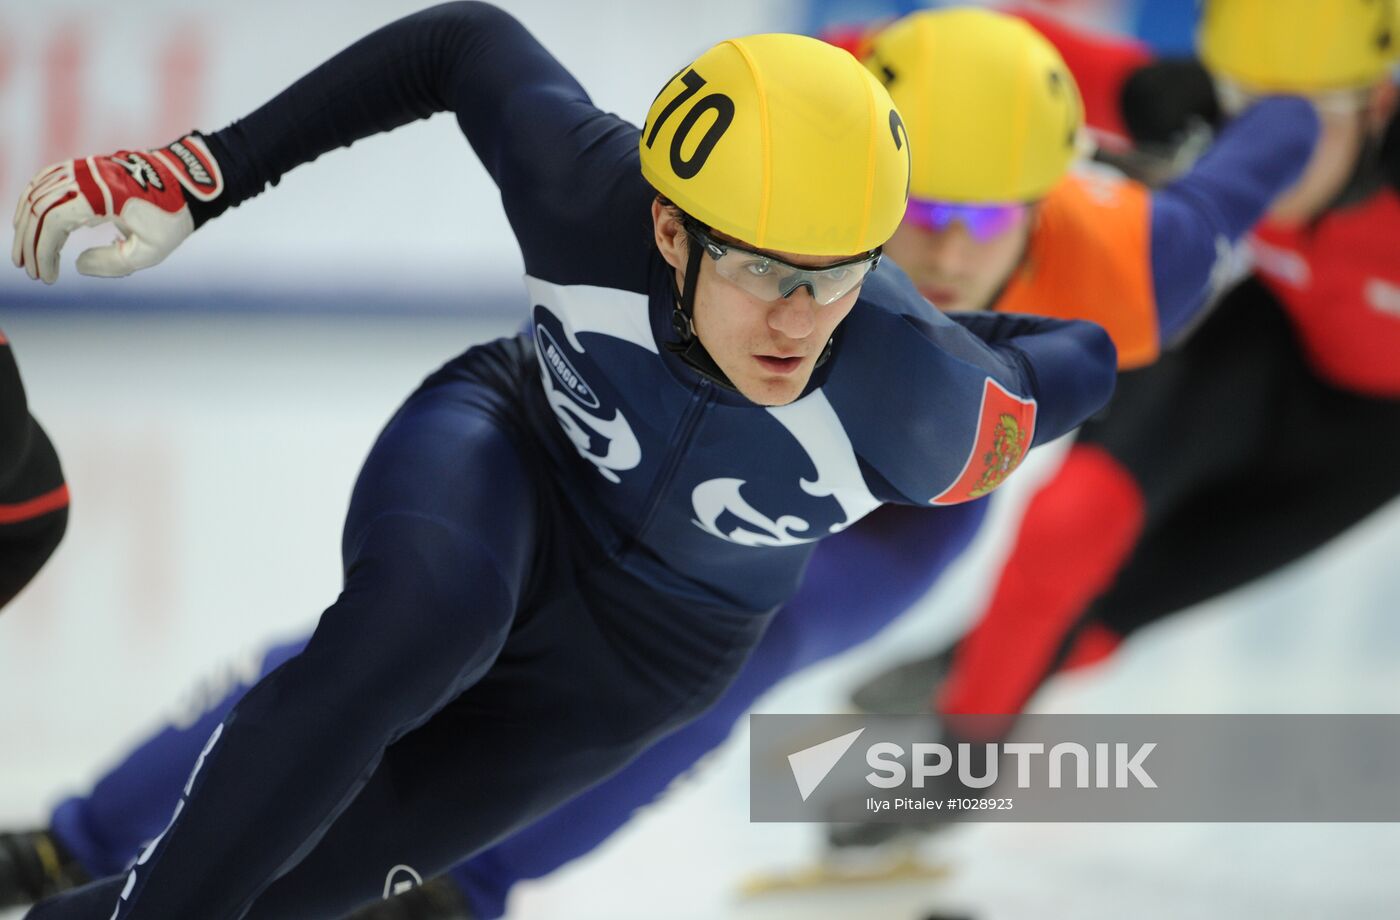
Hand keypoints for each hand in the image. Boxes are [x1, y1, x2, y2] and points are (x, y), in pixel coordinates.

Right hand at [11, 134, 222, 283]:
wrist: (185, 184)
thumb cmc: (171, 217)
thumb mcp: (150, 250)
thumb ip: (113, 263)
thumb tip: (77, 265)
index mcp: (99, 194)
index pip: (53, 223)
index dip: (43, 253)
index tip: (47, 278)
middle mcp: (84, 176)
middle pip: (38, 209)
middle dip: (29, 243)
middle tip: (28, 271)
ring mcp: (81, 168)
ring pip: (36, 194)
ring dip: (25, 224)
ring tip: (23, 252)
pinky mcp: (83, 167)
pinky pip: (45, 182)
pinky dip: (33, 203)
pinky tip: (29, 222)